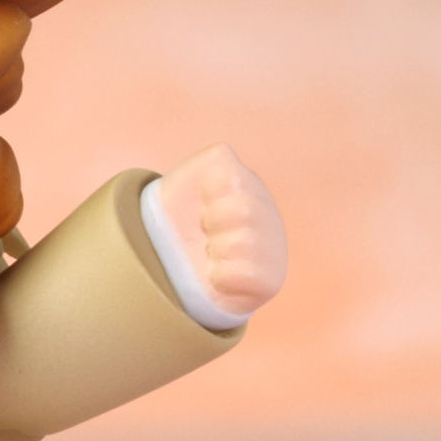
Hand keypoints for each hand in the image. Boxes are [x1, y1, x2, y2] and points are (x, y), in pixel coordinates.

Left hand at [154, 145, 286, 316]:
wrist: (167, 263)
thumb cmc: (181, 217)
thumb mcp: (193, 177)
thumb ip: (214, 160)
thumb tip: (228, 157)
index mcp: (253, 188)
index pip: (234, 178)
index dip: (208, 193)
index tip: (202, 203)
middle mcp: (270, 218)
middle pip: (244, 210)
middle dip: (213, 221)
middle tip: (206, 231)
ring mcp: (273, 251)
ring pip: (246, 241)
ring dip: (217, 249)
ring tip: (212, 253)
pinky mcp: (269, 282)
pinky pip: (248, 275)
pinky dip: (224, 276)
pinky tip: (217, 275)